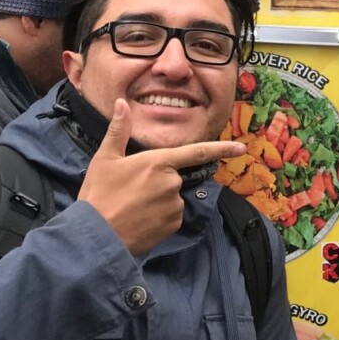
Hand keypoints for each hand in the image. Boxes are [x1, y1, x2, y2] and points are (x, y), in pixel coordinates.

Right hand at [76, 99, 244, 255]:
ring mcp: (174, 205)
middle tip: (129, 192)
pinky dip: (158, 217)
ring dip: (157, 201)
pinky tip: (138, 220)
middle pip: (173, 178)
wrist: (97, 236)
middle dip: (156, 183)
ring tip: (130, 207)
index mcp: (159, 162)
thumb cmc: (98, 195)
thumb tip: (122, 103)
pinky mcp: (173, 225)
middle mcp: (172, 183)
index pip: (197, 152)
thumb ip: (119, 131)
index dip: (222, 149)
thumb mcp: (105, 159)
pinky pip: (170, 216)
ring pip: (171, 198)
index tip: (241, 148)